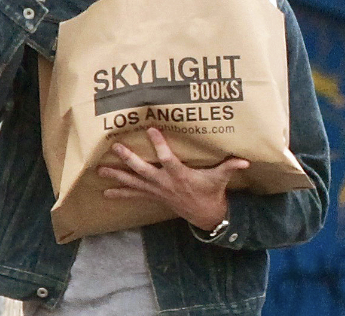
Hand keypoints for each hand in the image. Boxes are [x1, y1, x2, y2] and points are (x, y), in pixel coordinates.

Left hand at [98, 128, 249, 230]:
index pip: (167, 158)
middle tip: (115, 148)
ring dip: (116, 176)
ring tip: (99, 171)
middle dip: (128, 159)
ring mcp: (156, 191)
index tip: (150, 129)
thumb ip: (230, 167)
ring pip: (133, 183)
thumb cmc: (211, 193)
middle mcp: (164, 183)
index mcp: (179, 175)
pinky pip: (134, 195)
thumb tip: (245, 160)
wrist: (205, 216)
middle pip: (143, 170)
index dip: (159, 144)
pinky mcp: (153, 196)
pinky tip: (106, 192)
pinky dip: (120, 193)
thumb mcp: (220, 179)